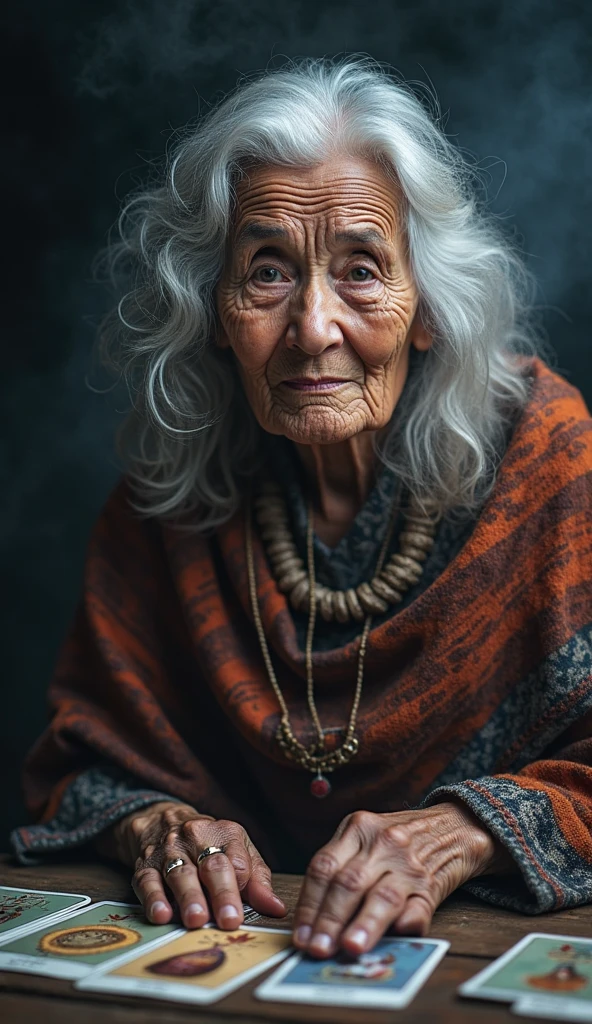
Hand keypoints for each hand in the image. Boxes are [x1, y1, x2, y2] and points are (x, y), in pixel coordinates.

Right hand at [107, 801, 285, 930]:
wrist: (162, 821)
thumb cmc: (208, 844)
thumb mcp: (238, 851)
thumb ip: (257, 880)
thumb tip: (276, 909)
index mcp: (225, 833)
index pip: (237, 860)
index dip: (241, 886)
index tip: (242, 912)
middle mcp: (196, 837)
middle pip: (211, 866)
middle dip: (221, 894)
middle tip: (229, 920)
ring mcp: (169, 851)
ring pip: (180, 873)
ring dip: (189, 897)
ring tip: (197, 919)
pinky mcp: (145, 865)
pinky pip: (147, 881)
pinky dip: (153, 899)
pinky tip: (161, 915)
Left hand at [292, 801, 512, 957]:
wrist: (453, 826)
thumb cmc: (398, 840)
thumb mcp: (365, 838)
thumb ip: (341, 869)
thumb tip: (312, 924)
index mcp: (357, 828)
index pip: (323, 867)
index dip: (308, 904)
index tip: (300, 936)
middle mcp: (382, 843)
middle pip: (348, 883)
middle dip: (329, 920)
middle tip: (318, 949)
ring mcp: (409, 864)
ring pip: (382, 896)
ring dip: (365, 924)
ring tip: (350, 948)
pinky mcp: (432, 885)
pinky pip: (418, 907)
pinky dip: (407, 922)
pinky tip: (397, 934)